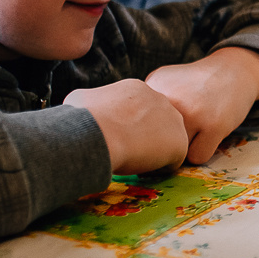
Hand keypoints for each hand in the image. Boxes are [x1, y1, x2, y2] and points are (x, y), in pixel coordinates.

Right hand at [65, 78, 188, 173]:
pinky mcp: (180, 144)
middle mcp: (160, 99)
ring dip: (152, 151)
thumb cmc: (84, 118)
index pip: (139, 109)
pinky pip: (171, 161)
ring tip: (132, 159)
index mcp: (137, 89)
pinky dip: (157, 168)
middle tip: (125, 148)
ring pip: (166, 140)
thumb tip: (79, 106)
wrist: (100, 134)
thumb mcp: (80, 100)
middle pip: (157, 122)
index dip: (128, 125)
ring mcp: (173, 121)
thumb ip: (88, 102)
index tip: (116, 135)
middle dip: (143, 135)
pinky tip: (141, 168)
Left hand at [142, 46, 258, 163]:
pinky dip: (200, 152)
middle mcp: (171, 101)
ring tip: (191, 136)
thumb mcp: (164, 80)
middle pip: (152, 144)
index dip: (142, 135)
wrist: (233, 71)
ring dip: (180, 151)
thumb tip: (125, 132)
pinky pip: (196, 158)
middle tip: (174, 138)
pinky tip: (206, 137)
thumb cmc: (194, 82)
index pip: (134, 127)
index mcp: (153, 89)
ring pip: (174, 153)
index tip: (151, 135)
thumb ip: (145, 102)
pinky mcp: (214, 126)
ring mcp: (193, 114)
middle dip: (160, 146)